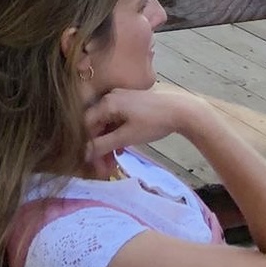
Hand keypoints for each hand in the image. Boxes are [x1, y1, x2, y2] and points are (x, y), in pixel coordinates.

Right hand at [83, 84, 203, 164]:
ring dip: (107, 144)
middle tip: (103, 169)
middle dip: (98, 148)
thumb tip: (83, 154)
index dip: (85, 146)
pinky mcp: (131, 103)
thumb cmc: (153, 122)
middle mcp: (110, 97)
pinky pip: (116, 121)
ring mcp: (121, 98)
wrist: (181, 109)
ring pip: (106, 125)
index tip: (90, 164)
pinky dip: (116, 136)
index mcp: (107, 102)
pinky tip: (121, 150)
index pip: (85, 125)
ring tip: (112, 164)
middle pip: (95, 125)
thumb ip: (102, 145)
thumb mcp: (126, 137)